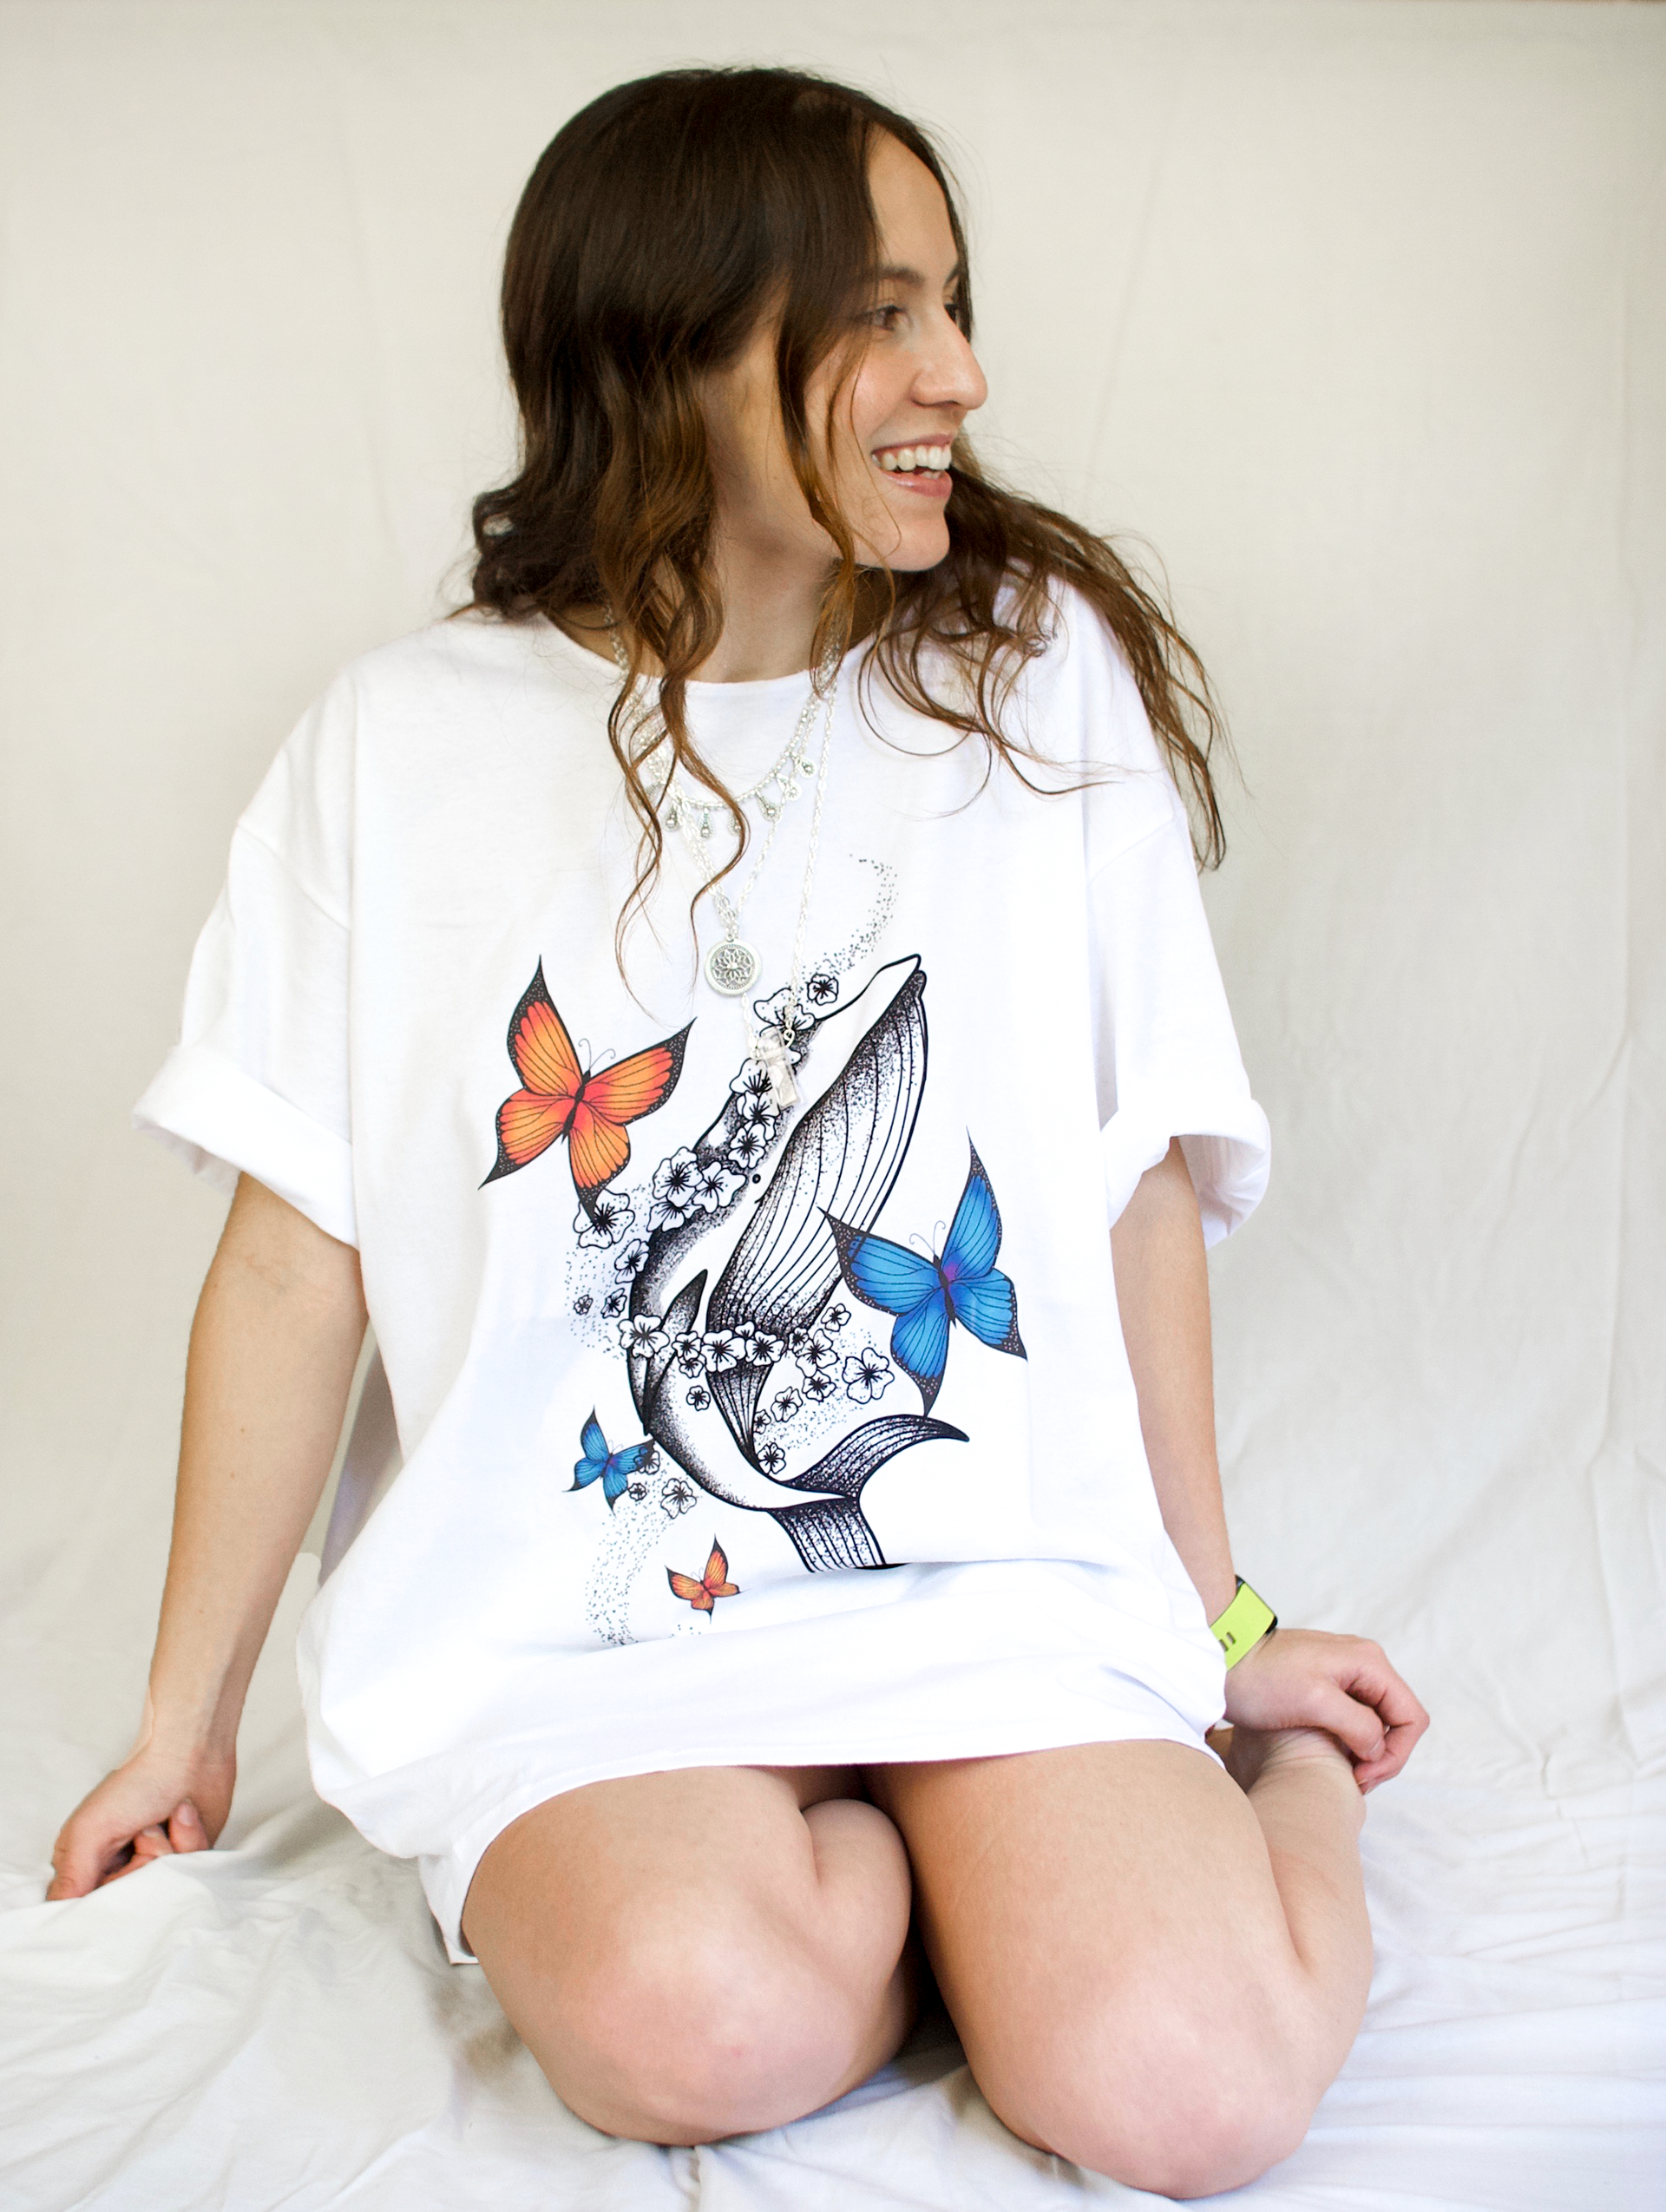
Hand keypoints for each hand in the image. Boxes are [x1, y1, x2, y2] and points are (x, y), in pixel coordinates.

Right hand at [47, 1736, 234, 1899]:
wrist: (189, 1750)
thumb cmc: (137, 1782)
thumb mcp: (91, 1830)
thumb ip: (72, 1877)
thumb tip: (56, 1919)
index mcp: (86, 1864)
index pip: (93, 1910)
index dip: (114, 1891)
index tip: (122, 1862)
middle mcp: (119, 1869)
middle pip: (136, 1902)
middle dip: (146, 1863)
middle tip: (144, 1830)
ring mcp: (154, 1864)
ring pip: (167, 1888)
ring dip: (172, 1848)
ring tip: (168, 1817)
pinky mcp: (184, 1858)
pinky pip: (192, 1872)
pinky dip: (191, 1841)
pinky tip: (184, 1815)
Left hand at [1222, 1627, 1427, 1791]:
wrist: (1222, 1659)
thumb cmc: (1261, 1678)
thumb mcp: (1313, 1702)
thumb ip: (1356, 1724)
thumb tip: (1378, 1749)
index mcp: (1369, 1663)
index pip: (1411, 1717)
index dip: (1396, 1754)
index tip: (1363, 1776)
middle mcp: (1365, 1665)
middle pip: (1398, 1723)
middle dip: (1383, 1758)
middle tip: (1354, 1781)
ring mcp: (1348, 1675)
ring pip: (1379, 1724)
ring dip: (1369, 1754)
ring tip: (1345, 1774)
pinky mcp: (1330, 1687)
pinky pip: (1358, 1720)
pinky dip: (1354, 1743)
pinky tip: (1335, 1758)